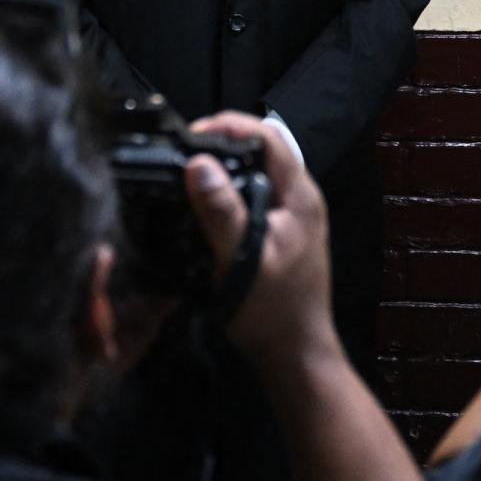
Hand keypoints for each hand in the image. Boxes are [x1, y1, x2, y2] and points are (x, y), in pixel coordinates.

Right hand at [184, 110, 336, 370]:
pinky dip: (227, 193)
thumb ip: (222, 213)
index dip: (230, 125)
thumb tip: (199, 165)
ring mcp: (292, 217)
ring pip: (255, 174)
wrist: (295, 355)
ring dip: (223, 169)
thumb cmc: (272, 313)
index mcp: (299, 197)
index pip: (269, 136)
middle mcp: (300, 199)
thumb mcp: (242, 261)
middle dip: (221, 144)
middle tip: (180, 153)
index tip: (190, 135)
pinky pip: (252, 198)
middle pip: (261, 151)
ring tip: (185, 174)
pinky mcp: (280, 234)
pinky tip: (202, 207)